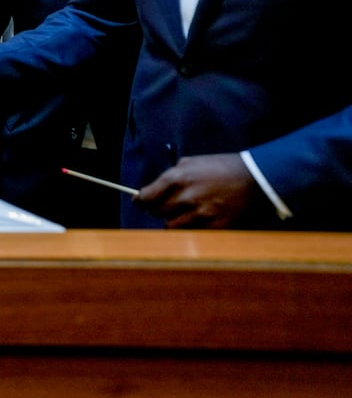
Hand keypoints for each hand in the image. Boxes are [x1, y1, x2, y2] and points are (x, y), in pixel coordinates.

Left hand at [134, 154, 264, 228]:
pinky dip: (190, 229)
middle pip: (157, 212)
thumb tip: (150, 191)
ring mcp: (200, 214)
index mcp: (177, 178)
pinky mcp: (214, 227)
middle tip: (164, 206)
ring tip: (182, 213)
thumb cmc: (221, 167)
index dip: (142, 201)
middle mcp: (185, 197)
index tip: (141, 202)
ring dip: (173, 221)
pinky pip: (191, 234)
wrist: (256, 179)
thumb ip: (169, 177)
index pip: (146, 197)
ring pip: (172, 226)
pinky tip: (196, 221)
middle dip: (158, 209)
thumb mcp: (190, 162)